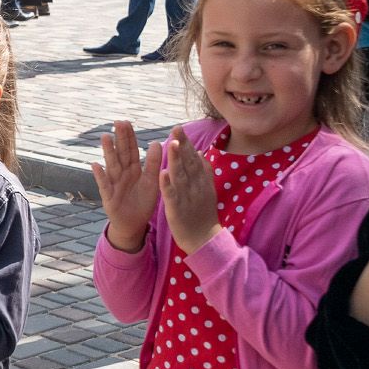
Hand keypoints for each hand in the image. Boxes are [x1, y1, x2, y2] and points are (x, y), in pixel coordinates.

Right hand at [90, 120, 162, 251]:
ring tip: (105, 137)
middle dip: (119, 138)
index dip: (129, 137)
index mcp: (133, 170)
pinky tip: (95, 165)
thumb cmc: (142, 202)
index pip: (131, 150)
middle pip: (121, 154)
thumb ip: (153, 164)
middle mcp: (122, 174)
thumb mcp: (152, 182)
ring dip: (108, 151)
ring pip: (111, 165)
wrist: (134, 224)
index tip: (127, 122)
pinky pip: (104, 185)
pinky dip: (100, 176)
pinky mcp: (109, 197)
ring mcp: (114, 184)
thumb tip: (157, 143)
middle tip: (117, 122)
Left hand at [158, 126, 221, 253]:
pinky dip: (167, 184)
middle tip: (176, 128)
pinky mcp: (177, 208)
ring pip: (180, 175)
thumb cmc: (202, 213)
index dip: (186, 143)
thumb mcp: (206, 190)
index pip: (193, 158)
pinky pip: (171, 194)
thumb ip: (204, 171)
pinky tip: (162, 172)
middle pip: (188, 163)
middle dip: (182, 145)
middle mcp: (195, 186)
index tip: (179, 128)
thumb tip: (200, 153)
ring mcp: (186, 197)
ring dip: (176, 160)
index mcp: (200, 181)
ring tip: (172, 144)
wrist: (204, 239)